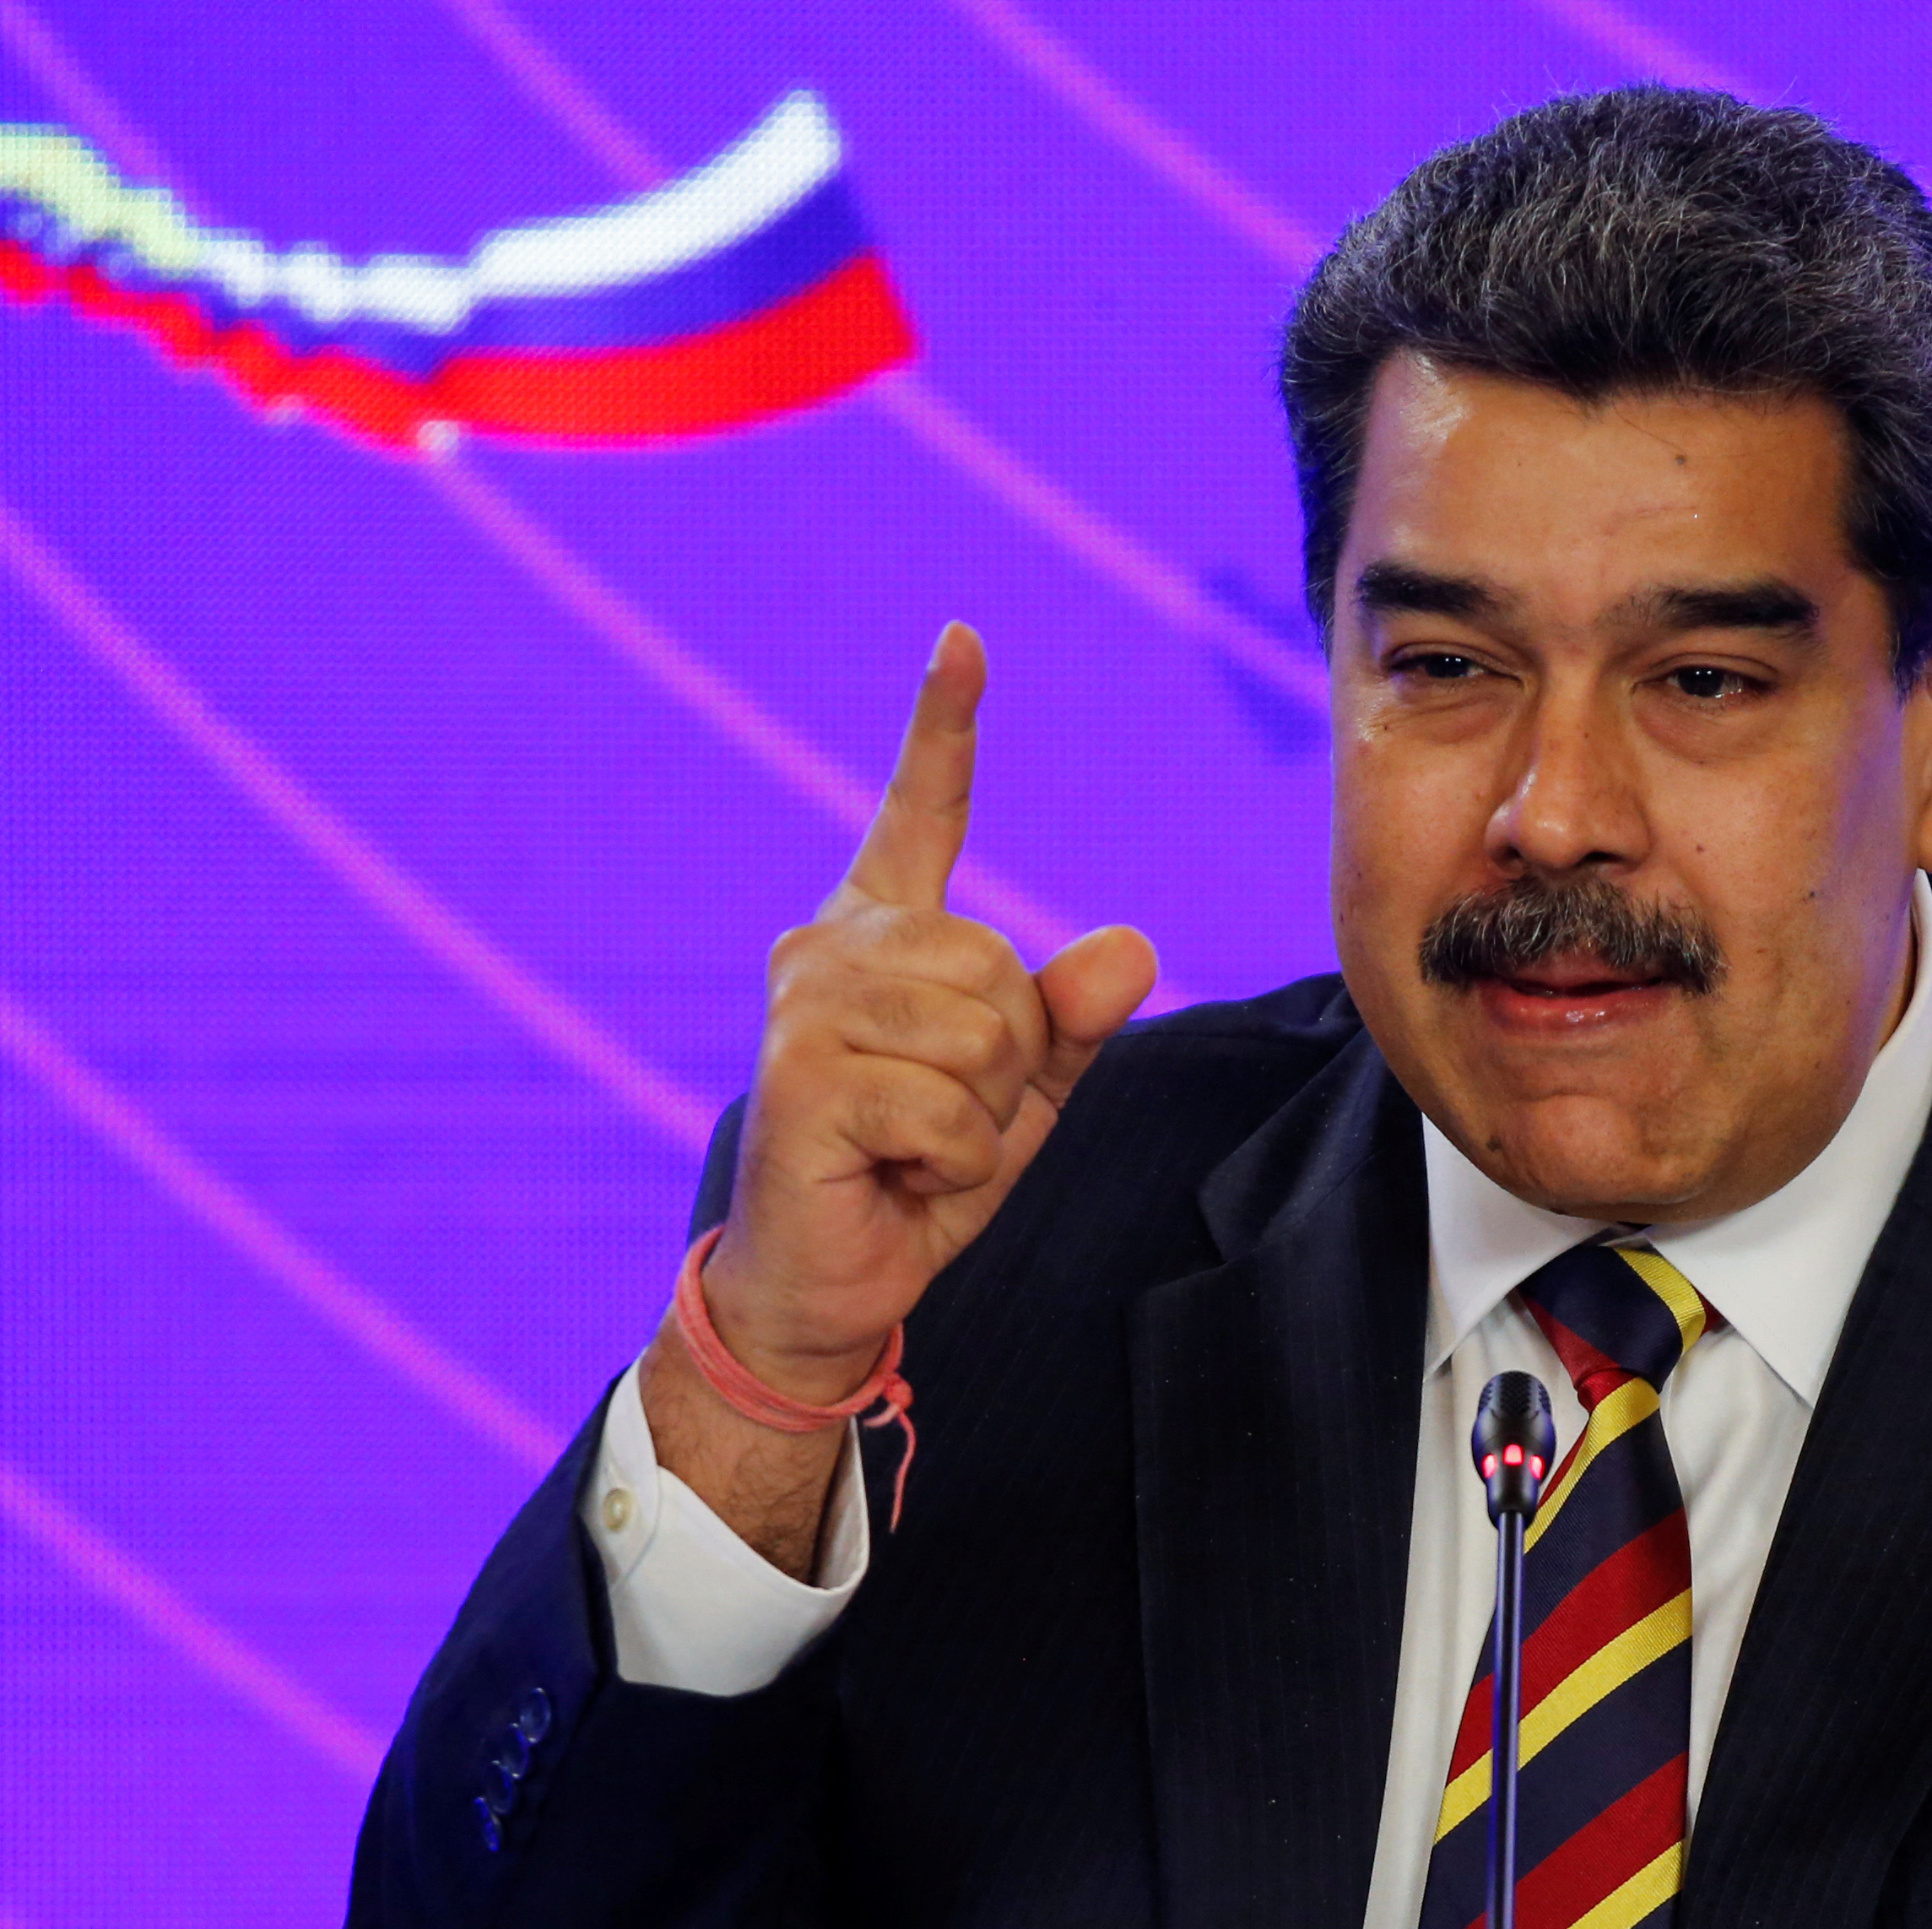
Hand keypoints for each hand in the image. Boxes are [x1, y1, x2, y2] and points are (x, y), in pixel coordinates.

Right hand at [646, 623, 1156, 1567]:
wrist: (827, 1286)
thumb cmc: (918, 1179)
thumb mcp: (1022, 1098)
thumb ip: (1073, 1024)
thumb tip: (1131, 947)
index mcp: (881, 935)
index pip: (922, 814)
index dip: (945, 727)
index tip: (964, 639)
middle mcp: (829, 947)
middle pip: (1002, 966)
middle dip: (1009, 1066)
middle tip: (942, 1122)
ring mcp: (805, 1004)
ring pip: (985, 1032)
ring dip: (982, 1119)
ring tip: (916, 1148)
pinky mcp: (801, 1074)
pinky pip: (951, 1105)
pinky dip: (953, 1161)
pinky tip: (895, 1176)